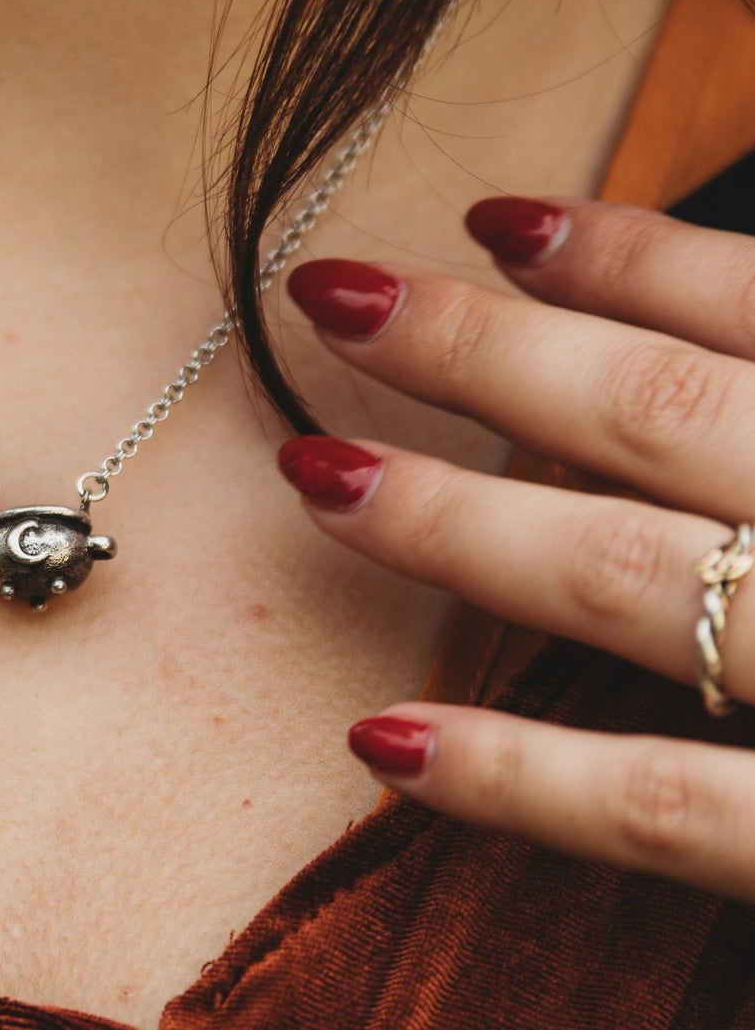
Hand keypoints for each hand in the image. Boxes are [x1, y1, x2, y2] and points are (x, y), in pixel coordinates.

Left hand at [277, 197, 754, 900]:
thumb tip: (712, 354)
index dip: (626, 254)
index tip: (495, 219)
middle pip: (656, 415)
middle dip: (481, 351)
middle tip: (331, 297)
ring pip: (626, 582)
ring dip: (455, 521)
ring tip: (317, 471)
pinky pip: (657, 810)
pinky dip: (516, 772)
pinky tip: (382, 737)